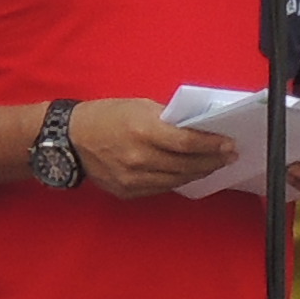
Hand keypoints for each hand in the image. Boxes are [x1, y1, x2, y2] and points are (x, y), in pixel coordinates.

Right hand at [63, 97, 239, 199]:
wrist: (71, 138)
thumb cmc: (106, 116)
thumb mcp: (139, 106)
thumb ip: (168, 120)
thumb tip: (196, 129)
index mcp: (143, 131)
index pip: (188, 143)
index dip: (212, 145)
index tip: (228, 144)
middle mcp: (139, 158)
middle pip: (187, 165)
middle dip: (212, 161)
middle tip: (228, 156)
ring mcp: (133, 179)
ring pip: (177, 180)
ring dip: (198, 172)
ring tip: (213, 165)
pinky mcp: (128, 192)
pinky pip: (161, 188)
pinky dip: (178, 180)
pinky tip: (188, 172)